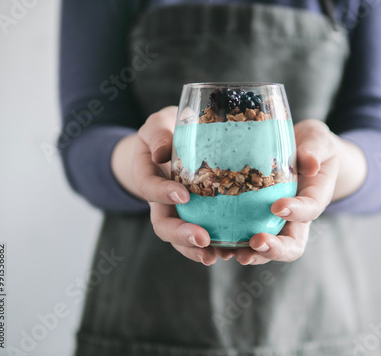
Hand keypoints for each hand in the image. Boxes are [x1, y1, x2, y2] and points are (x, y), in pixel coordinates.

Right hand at [112, 107, 233, 264]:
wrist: (174, 142)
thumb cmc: (166, 131)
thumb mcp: (158, 125)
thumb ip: (158, 135)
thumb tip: (162, 153)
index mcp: (148, 176)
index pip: (149, 188)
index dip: (163, 194)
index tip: (183, 195)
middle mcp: (161, 201)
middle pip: (164, 225)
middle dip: (181, 235)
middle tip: (203, 238)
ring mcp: (179, 212)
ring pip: (182, 238)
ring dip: (198, 250)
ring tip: (217, 256)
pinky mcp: (198, 216)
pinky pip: (203, 235)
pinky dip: (215, 246)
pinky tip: (232, 250)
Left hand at [234, 119, 366, 264]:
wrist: (301, 151)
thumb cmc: (313, 146)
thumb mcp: (318, 140)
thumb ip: (316, 149)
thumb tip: (310, 163)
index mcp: (314, 198)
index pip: (309, 210)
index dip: (296, 212)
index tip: (277, 207)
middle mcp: (296, 218)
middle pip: (291, 245)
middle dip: (274, 249)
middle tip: (256, 243)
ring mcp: (275, 222)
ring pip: (267, 247)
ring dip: (251, 253)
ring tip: (233, 253)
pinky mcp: (256, 218)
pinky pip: (246, 236)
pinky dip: (232, 243)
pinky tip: (215, 243)